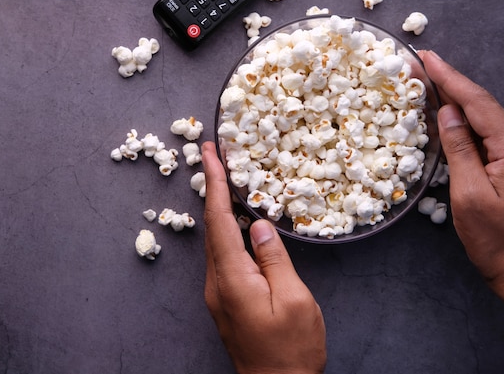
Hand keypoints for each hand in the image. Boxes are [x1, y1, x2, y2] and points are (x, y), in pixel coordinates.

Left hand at [201, 141, 326, 373]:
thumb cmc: (292, 350)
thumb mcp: (294, 301)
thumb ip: (274, 259)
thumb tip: (257, 224)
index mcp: (232, 278)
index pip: (218, 219)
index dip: (214, 182)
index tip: (209, 152)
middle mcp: (216, 282)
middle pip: (210, 225)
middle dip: (211, 186)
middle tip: (214, 155)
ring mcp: (217, 292)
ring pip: (215, 239)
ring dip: (217, 206)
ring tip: (225, 178)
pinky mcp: (225, 299)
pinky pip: (222, 255)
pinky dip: (225, 229)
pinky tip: (236, 220)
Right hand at [421, 51, 503, 315]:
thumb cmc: (498, 239)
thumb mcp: (470, 196)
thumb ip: (460, 151)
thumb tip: (447, 114)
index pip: (477, 103)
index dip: (450, 78)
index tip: (427, 57)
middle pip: (479, 104)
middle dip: (448, 82)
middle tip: (419, 63)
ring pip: (480, 117)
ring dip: (452, 98)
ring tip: (425, 82)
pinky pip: (481, 134)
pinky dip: (459, 121)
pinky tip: (443, 115)